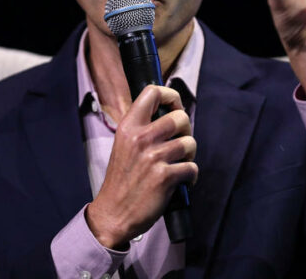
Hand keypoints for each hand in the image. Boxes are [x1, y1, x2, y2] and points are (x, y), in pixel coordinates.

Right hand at [86, 85, 196, 248]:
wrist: (113, 213)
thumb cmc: (122, 179)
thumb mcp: (124, 144)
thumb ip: (142, 127)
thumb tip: (169, 112)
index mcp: (128, 126)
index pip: (152, 92)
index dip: (171, 96)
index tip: (175, 109)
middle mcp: (140, 138)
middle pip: (180, 117)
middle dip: (187, 130)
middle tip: (180, 143)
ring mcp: (152, 157)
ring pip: (190, 142)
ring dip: (189, 155)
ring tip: (179, 163)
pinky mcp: (164, 177)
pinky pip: (192, 167)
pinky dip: (191, 176)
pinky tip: (181, 181)